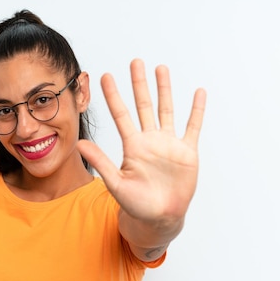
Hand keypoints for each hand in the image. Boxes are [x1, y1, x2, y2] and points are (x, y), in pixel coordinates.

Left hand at [76, 59, 205, 224]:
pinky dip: (197, 110)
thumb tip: (80, 144)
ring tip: (161, 69)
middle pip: (144, 105)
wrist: (159, 218)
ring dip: (165, 90)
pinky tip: (199, 92)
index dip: (113, 96)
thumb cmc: (136, 204)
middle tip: (135, 62)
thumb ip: (101, 161)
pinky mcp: (187, 152)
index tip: (104, 76)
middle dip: (139, 84)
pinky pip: (193, 127)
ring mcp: (169, 144)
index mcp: (132, 146)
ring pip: (166, 110)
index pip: (121, 115)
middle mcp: (149, 140)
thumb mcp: (116, 183)